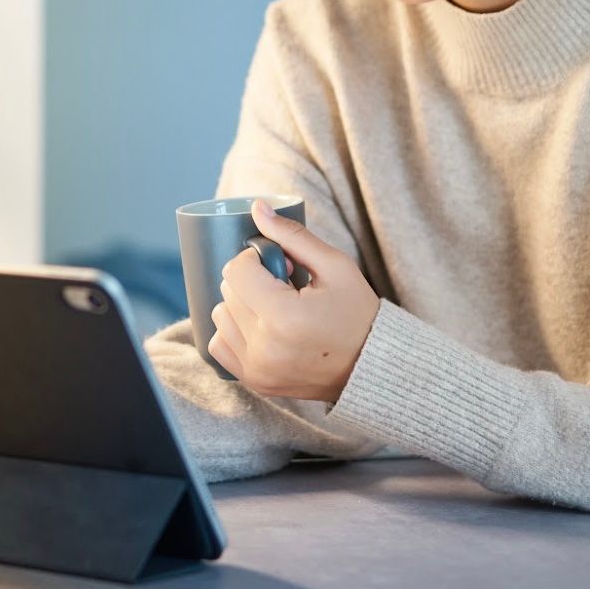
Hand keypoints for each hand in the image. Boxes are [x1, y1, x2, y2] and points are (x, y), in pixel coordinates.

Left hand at [207, 198, 380, 403]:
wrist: (370, 367)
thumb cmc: (356, 313)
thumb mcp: (335, 266)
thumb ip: (292, 235)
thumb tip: (258, 207)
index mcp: (283, 318)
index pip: (237, 271)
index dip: (256, 258)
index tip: (282, 265)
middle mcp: (264, 348)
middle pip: (228, 291)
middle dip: (252, 280)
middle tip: (285, 287)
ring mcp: (256, 369)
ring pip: (219, 315)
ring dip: (241, 304)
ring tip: (275, 308)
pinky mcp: (253, 381)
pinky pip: (218, 343)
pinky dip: (234, 330)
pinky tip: (262, 327)